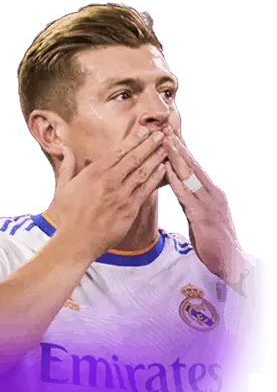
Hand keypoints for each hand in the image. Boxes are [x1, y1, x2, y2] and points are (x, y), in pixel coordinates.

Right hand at [52, 124, 167, 259]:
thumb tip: (65, 148)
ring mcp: (121, 196)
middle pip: (134, 158)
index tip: (144, 129)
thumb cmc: (67, 217)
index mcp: (94, 173)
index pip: (118, 151)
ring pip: (143, 172)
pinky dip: (155, 178)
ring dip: (156, 158)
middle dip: (149, 143)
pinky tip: (163, 169)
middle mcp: (110, 182)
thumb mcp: (62, 188)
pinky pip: (146, 190)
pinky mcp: (129, 210)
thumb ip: (68, 166)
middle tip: (162, 133)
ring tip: (166, 147)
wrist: (75, 242)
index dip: (134, 138)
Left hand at [162, 126, 248, 285]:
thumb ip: (189, 206)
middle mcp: (210, 193)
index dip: (179, 153)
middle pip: (190, 165)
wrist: (230, 264)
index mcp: (208, 193)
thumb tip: (181, 198)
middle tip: (163, 128)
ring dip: (174, 156)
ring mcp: (208, 202)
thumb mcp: (198, 220)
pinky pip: (186, 194)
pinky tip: (165, 169)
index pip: (191, 168)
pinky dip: (175, 180)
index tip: (166, 137)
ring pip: (188, 174)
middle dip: (176, 146)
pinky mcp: (204, 214)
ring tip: (163, 139)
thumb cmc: (212, 244)